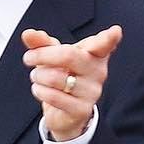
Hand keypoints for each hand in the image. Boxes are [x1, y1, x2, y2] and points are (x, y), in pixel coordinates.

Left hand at [22, 25, 121, 142]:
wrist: (65, 111)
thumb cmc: (63, 77)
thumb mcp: (52, 56)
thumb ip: (41, 43)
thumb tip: (28, 34)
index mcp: (94, 54)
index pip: (104, 45)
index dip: (108, 38)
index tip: (115, 31)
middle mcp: (98, 72)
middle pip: (69, 55)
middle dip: (42, 55)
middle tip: (28, 57)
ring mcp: (92, 91)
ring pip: (55, 77)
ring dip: (38, 76)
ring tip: (37, 77)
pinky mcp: (82, 109)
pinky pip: (53, 96)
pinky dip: (40, 91)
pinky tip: (40, 90)